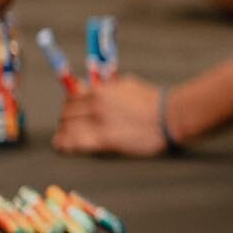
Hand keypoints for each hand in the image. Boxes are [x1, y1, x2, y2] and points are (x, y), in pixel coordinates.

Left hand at [54, 75, 168, 155]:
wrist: (170, 116)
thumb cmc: (153, 101)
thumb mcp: (127, 85)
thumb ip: (107, 86)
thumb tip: (92, 86)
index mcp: (100, 90)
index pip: (71, 97)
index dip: (68, 106)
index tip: (68, 112)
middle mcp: (95, 105)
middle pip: (67, 113)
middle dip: (65, 120)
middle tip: (66, 127)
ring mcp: (99, 122)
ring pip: (67, 128)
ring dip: (64, 133)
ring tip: (63, 139)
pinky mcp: (105, 139)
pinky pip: (76, 142)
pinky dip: (66, 144)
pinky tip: (62, 147)